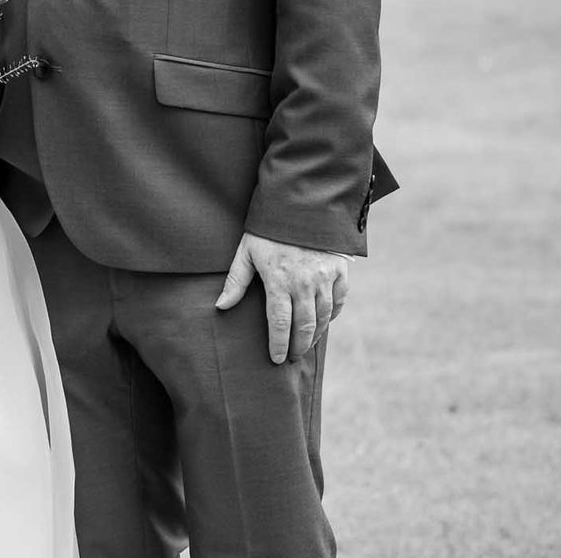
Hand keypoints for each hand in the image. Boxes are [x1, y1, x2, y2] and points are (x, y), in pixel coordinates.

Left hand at [215, 232, 350, 363]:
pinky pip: (339, 300)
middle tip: (293, 357)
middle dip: (298, 346)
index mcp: (279, 280)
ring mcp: (324, 277)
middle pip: (304, 326)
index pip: (279, 323)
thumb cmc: (269, 228)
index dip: (278, 344)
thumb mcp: (247, 250)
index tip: (277, 359)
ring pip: (323, 317)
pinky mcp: (339, 270)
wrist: (301, 202)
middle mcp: (304, 283)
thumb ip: (236, 281)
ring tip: (307, 344)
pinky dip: (333, 314)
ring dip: (316, 335)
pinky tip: (325, 322)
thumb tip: (221, 306)